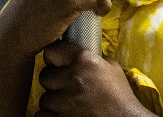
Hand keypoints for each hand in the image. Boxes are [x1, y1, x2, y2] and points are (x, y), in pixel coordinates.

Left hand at [36, 40, 152, 116]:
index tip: (57, 63)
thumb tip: (76, 51)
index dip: (53, 58)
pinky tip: (63, 115)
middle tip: (65, 88)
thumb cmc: (120, 96)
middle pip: (44, 76)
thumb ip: (92, 57)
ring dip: (53, 103)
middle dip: (53, 83)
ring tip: (69, 105)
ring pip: (44, 99)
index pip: (51, 51)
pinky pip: (41, 115)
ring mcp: (65, 101)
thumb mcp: (111, 68)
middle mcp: (73, 78)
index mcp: (84, 60)